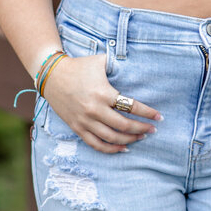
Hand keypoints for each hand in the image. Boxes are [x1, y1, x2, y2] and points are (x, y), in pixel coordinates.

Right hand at [40, 53, 161, 154]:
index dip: (147, 113)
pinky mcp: (77, 127)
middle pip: (124, 125)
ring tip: (140, 137)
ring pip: (111, 137)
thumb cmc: (79, 66)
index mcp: (103, 93)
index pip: (131, 107)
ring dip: (129, 140)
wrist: (51, 75)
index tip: (159, 117)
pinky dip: (110, 149)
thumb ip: (118, 65)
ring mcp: (85, 121)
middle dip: (142, 128)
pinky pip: (95, 144)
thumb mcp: (100, 61)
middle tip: (152, 129)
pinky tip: (123, 148)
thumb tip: (137, 67)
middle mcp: (94, 109)